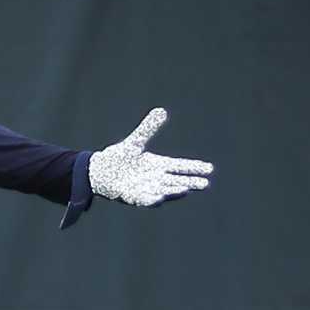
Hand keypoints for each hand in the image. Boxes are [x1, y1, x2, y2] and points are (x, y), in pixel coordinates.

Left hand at [89, 108, 212, 206]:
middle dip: (190, 182)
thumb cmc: (121, 157)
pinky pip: (145, 200)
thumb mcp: (135, 141)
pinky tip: (160, 197)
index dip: (194, 167)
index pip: (180, 166)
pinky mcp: (133, 197)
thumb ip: (148, 128)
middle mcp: (155, 178)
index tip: (209, 168)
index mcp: (158, 164)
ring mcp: (146, 188)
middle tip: (205, 184)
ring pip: (164, 190)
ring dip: (174, 190)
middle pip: (177, 181)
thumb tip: (161, 110)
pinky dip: (153, 199)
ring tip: (186, 189)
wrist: (100, 172)